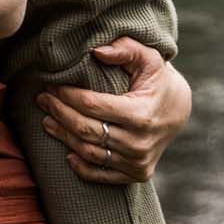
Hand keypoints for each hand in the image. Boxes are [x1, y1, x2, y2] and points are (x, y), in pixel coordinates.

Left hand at [37, 40, 191, 184]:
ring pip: (88, 152)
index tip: (52, 86)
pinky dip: (81, 166)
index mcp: (141, 114)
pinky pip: (101, 174)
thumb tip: (96, 51)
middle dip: (59, 113)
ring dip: (63, 136)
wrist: (181, 111)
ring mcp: (139, 162)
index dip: (67, 95)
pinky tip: (67, 152)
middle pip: (85, 130)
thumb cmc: (158, 80)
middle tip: (42, 100)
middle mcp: (140, 142)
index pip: (92, 106)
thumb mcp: (149, 58)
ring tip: (47, 121)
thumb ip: (126, 49)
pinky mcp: (138, 174)